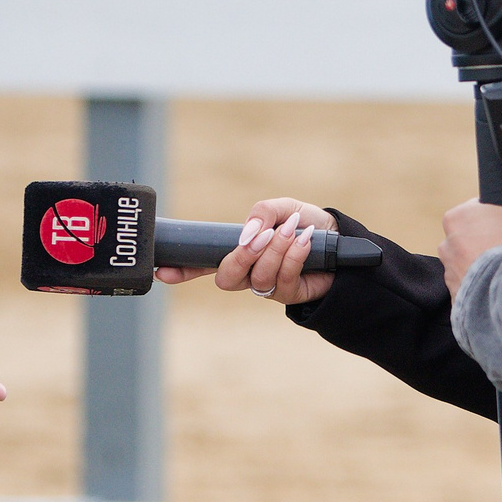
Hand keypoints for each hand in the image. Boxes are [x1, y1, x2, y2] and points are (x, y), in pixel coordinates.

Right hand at [153, 197, 337, 304]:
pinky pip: (283, 279)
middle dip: (242, 257)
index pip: (202, 264)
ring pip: (258, 278)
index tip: (162, 270)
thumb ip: (261, 213)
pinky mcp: (289, 294)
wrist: (339, 237)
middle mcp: (248, 272)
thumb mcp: (281, 208)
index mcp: (237, 252)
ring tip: (293, 231)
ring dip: (276, 251)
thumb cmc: (305, 222)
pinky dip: (294, 256)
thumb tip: (247, 234)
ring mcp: (267, 286)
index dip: (182, 269)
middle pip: (227, 278)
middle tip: (261, 237)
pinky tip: (306, 240)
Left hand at [440, 186, 501, 297]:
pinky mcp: (457, 295)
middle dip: (492, 242)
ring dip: (487, 265)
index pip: (478, 211)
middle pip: (475, 237)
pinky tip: (501, 285)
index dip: (499, 217)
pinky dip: (485, 286)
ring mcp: (449, 272)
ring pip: (472, 263)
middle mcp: (447, 244)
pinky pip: (472, 286)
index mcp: (457, 218)